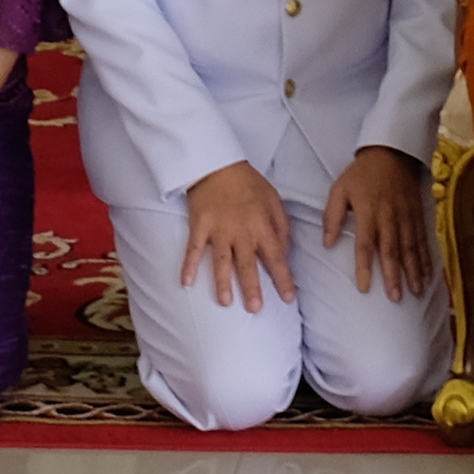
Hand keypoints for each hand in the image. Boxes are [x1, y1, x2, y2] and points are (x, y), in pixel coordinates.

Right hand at [181, 163, 299, 313]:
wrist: (218, 164)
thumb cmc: (248, 182)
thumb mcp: (274, 199)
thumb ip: (282, 226)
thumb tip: (285, 252)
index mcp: (262, 226)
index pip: (276, 258)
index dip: (283, 279)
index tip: (288, 298)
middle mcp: (241, 232)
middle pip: (248, 265)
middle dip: (252, 288)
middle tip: (256, 309)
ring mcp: (219, 230)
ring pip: (221, 261)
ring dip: (223, 283)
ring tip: (225, 302)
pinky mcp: (199, 226)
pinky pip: (193, 249)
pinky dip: (188, 265)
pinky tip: (185, 282)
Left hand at [322, 150, 436, 301]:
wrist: (391, 153)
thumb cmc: (362, 174)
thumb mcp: (339, 189)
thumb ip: (332, 217)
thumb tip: (327, 244)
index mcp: (368, 212)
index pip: (365, 244)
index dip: (365, 267)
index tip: (364, 288)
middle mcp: (389, 217)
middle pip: (391, 250)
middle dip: (394, 275)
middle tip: (396, 298)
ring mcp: (406, 217)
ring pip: (410, 248)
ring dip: (413, 271)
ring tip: (416, 292)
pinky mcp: (418, 215)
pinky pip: (422, 240)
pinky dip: (426, 258)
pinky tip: (428, 275)